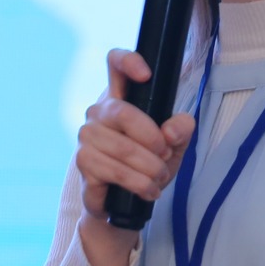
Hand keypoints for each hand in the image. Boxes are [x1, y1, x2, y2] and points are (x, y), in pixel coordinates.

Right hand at [74, 49, 195, 265]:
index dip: (128, 61)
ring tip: (159, 178)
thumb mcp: (174, 147)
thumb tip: (170, 129)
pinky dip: (138, 183)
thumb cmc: (148, 166)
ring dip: (149, 167)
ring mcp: (87, 137)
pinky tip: (148, 190)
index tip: (146, 75)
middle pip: (122, 112)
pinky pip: (113, 171)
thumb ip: (180, 131)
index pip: (115, 63)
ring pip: (121, 147)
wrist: (128, 204)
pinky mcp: (84, 163)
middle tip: (165, 156)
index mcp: (121, 97)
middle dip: (152, 138)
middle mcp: (99, 112)